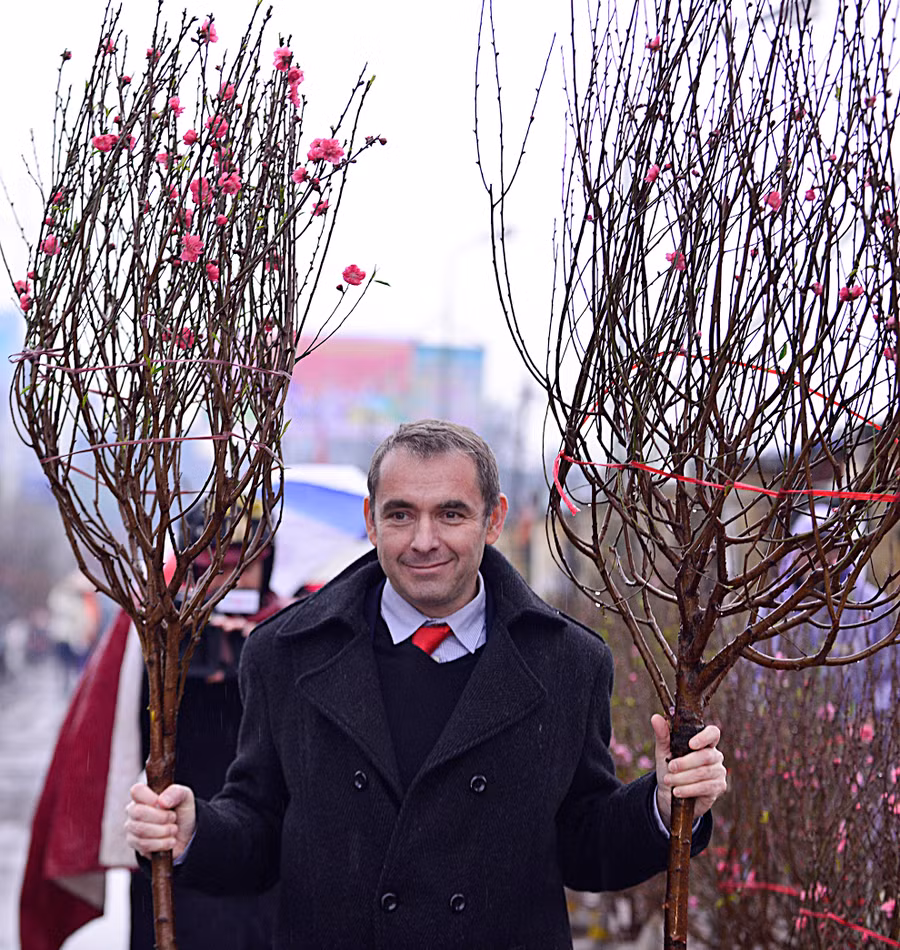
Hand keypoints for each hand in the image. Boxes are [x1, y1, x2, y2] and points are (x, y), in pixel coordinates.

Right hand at [125, 783, 195, 859]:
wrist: (185, 835)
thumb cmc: (181, 812)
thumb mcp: (185, 797)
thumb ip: (176, 792)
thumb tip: (162, 802)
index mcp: (144, 795)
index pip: (136, 790)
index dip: (150, 797)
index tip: (164, 804)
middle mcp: (134, 810)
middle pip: (138, 812)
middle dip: (161, 817)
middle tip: (173, 818)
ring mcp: (132, 827)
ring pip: (141, 830)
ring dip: (163, 831)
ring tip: (174, 830)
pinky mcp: (134, 844)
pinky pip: (143, 845)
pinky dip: (161, 843)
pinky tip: (170, 841)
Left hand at [651, 714, 726, 828]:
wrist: (671, 792)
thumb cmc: (670, 768)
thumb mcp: (664, 751)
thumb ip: (663, 735)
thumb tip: (655, 717)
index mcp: (704, 742)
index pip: (713, 733)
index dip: (704, 737)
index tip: (691, 744)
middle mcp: (715, 755)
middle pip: (705, 756)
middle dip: (685, 762)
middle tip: (670, 767)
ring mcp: (719, 771)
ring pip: (703, 772)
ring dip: (683, 778)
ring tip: (669, 780)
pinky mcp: (719, 787)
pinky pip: (705, 787)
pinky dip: (688, 789)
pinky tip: (677, 791)